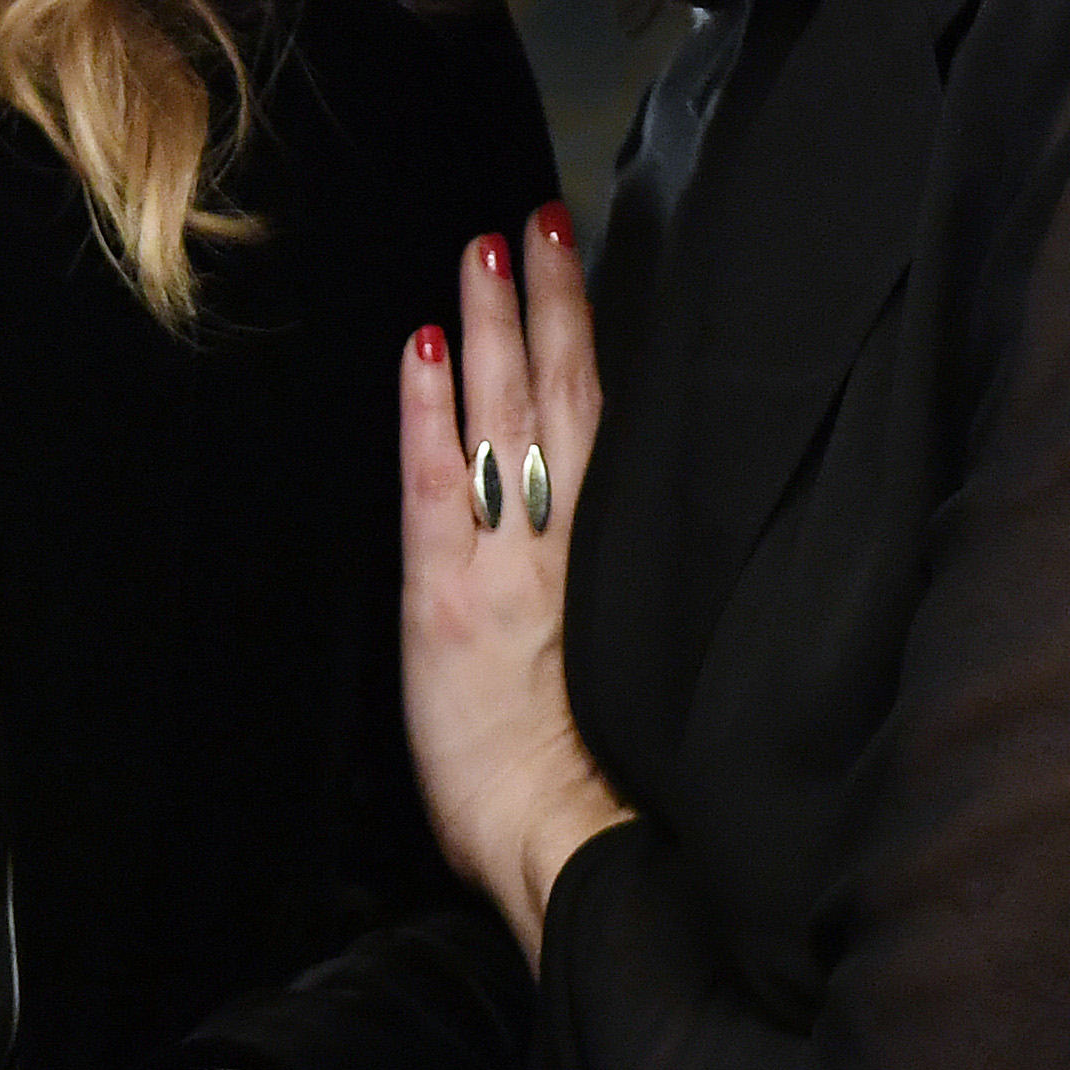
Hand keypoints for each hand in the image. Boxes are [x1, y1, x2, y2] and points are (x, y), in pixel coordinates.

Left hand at [402, 206, 631, 950]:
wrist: (571, 849)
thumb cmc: (615, 787)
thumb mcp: (642, 677)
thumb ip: (629, 599)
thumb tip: (630, 544)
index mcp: (618, 564)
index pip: (609, 426)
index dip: (594, 341)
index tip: (585, 265)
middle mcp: (568, 548)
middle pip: (564, 401)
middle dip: (550, 304)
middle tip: (539, 220)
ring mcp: (507, 567)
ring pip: (506, 422)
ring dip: (495, 328)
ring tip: (485, 248)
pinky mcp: (446, 601)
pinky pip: (438, 483)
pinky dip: (432, 410)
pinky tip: (427, 343)